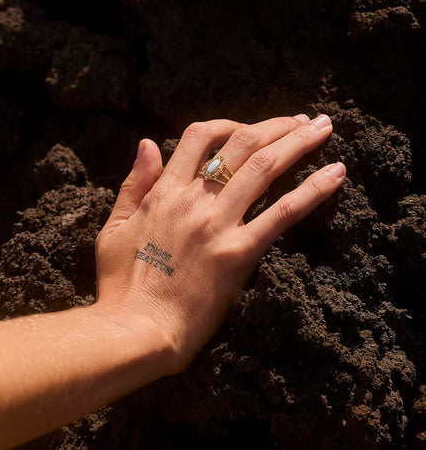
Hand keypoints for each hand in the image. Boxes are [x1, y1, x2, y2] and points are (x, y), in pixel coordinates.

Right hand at [95, 115, 344, 372]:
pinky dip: (312, 189)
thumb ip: (134, 184)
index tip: (249, 128)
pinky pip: (281, 213)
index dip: (229, 124)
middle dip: (278, 126)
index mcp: (164, 192)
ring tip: (324, 129)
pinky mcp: (238, 254)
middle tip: (305, 121)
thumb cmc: (121, 286)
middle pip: (242, 144)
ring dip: (299, 143)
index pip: (200, 137)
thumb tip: (149, 143)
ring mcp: (218, 225)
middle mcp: (194, 200)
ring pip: (265, 168)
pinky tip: (336, 174)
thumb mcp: (114, 228)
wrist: (135, 329)